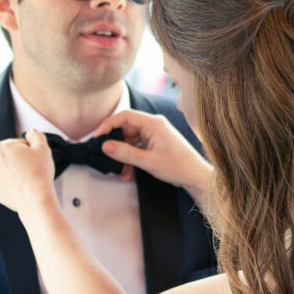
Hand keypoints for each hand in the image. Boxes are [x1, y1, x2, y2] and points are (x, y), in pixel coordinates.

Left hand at [0, 130, 56, 215]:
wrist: (35, 199)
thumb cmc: (39, 173)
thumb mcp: (43, 148)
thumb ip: (36, 136)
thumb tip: (31, 132)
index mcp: (2, 147)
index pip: (19, 145)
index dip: (30, 151)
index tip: (35, 160)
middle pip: (10, 157)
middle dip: (20, 161)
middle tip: (33, 169)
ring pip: (6, 171)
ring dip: (15, 172)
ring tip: (27, 179)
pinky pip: (5, 184)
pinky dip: (12, 185)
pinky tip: (23, 187)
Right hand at [93, 110, 212, 201]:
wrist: (196, 177)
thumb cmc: (179, 166)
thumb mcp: (148, 161)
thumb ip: (125, 153)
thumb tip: (105, 146)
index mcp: (153, 123)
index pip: (124, 116)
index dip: (108, 124)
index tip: (97, 137)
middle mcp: (154, 125)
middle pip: (126, 128)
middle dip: (115, 143)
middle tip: (104, 155)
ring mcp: (155, 134)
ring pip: (130, 140)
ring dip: (123, 154)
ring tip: (119, 170)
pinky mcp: (155, 143)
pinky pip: (137, 146)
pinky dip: (131, 157)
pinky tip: (127, 172)